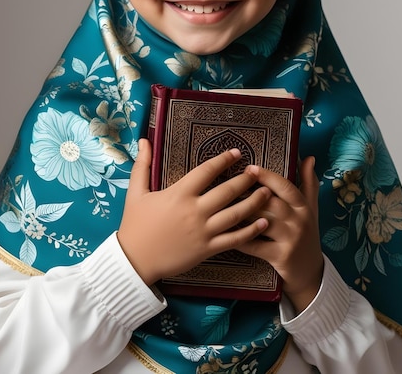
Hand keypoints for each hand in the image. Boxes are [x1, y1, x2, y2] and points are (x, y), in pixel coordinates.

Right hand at [117, 139, 271, 285]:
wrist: (134, 261)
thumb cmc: (135, 225)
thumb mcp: (136, 192)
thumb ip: (143, 165)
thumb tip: (144, 139)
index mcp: (179, 194)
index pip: (206, 171)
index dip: (223, 160)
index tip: (237, 153)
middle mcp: (194, 210)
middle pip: (227, 191)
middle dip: (246, 179)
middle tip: (258, 170)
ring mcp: (203, 231)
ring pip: (235, 214)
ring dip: (254, 202)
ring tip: (268, 192)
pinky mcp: (207, 249)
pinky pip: (234, 239)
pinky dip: (250, 231)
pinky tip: (263, 222)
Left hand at [235, 156, 323, 313]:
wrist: (310, 271)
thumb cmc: (306, 233)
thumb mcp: (311, 208)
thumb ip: (308, 183)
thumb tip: (309, 157)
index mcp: (303, 206)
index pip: (286, 187)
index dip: (267, 176)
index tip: (249, 168)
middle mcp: (299, 221)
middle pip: (271, 202)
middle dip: (249, 194)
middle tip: (228, 186)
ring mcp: (290, 240)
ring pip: (262, 222)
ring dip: (242, 214)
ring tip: (223, 206)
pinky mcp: (280, 257)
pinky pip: (255, 245)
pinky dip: (240, 238)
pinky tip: (226, 231)